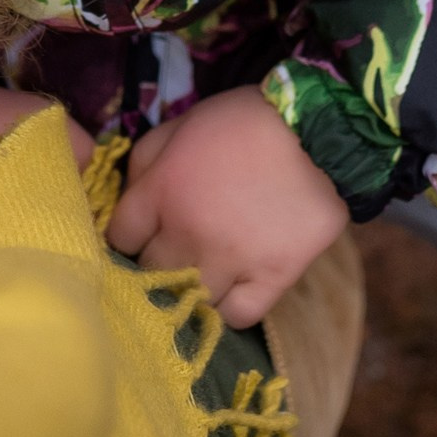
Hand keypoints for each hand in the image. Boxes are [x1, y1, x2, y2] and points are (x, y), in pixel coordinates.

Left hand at [106, 86, 346, 328]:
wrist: (317, 127)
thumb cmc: (243, 120)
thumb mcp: (181, 123)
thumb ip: (145, 161)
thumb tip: (129, 199)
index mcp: (161, 191)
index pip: (119, 238)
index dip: (129, 235)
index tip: (143, 233)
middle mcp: (188, 232)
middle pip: (149, 274)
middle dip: (155, 264)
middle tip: (174, 253)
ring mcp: (231, 259)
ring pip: (189, 300)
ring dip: (190, 290)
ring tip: (204, 272)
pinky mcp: (273, 276)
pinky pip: (238, 316)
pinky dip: (231, 308)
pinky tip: (234, 287)